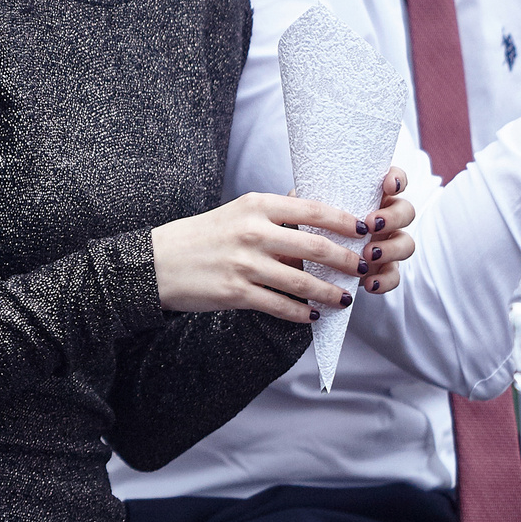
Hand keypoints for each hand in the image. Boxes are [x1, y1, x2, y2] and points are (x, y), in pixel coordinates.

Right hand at [151, 178, 415, 322]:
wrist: (155, 264)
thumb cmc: (201, 236)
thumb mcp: (237, 212)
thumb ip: (274, 215)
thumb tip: (316, 219)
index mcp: (256, 205)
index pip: (313, 209)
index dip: (344, 221)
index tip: (365, 229)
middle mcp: (254, 232)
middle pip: (314, 247)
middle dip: (345, 260)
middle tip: (362, 267)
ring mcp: (245, 264)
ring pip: (302, 283)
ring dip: (329, 293)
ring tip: (345, 299)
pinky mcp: (236, 293)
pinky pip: (280, 306)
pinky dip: (301, 313)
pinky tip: (312, 316)